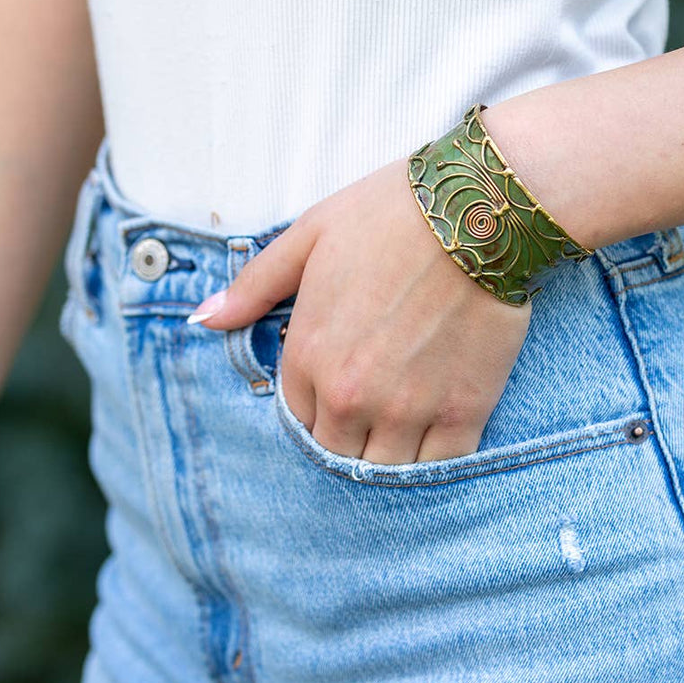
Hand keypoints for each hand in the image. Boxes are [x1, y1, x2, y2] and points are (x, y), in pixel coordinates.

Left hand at [189, 155, 532, 462]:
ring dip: (388, 455)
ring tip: (405, 425)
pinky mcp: (464, 411)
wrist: (478, 211)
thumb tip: (205, 319)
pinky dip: (436, 460)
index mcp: (308, 355)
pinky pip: (440, 466)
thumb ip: (255, 285)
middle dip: (349, 436)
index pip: (298, 416)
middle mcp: (351, 394)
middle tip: (375, 407)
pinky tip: (439, 433)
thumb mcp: (310, 235)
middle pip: (337, 452)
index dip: (317, 403)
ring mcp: (408, 408)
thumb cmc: (391, 214)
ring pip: (384, 471)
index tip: (341, 385)